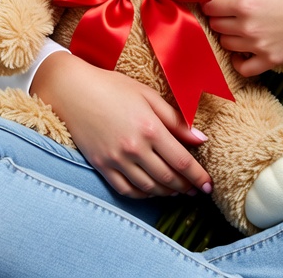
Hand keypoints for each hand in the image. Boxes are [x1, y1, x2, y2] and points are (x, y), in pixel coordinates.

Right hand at [30, 51, 211, 198]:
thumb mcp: (148, 96)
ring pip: (148, 187)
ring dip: (167, 192)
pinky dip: (143, 195)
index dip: (198, 176)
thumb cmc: (113, 87)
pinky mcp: (101, 167)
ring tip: (178, 190)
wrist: (73, 91)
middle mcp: (134, 148)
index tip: (209, 184)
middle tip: (197, 190)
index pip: (181, 161)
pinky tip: (152, 190)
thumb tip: (201, 139)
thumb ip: (176, 119)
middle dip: (186, 187)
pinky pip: (126, 190)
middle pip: (167, 177)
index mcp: (150, 128)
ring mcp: (116, 160)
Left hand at [201, 0, 282, 77]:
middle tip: (229, 8)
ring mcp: (259, 47)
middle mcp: (248, 27)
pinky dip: (238, 60)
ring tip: (240, 24)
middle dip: (219, 16)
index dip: (209, 0)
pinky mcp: (271, 60)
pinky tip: (243, 49)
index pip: (211, 6)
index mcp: (247, 3)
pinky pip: (243, 68)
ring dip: (228, 34)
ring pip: (226, 44)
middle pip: (216, 25)